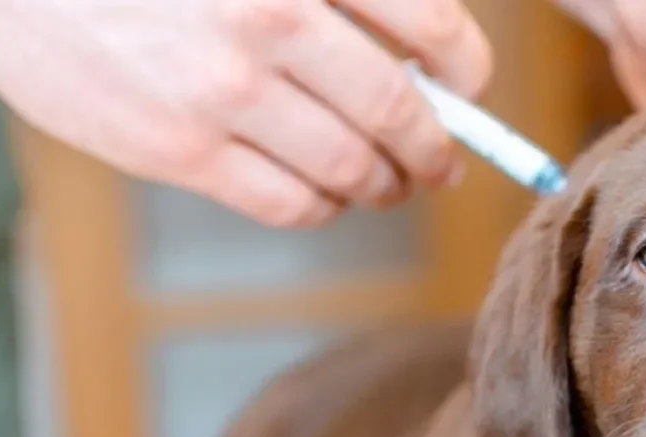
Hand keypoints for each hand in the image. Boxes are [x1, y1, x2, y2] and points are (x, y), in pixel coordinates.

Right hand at [0, 0, 491, 226]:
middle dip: (436, 150)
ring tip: (388, 183)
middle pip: (400, 114)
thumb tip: (419, 56)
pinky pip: (290, 205)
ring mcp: (221, 91)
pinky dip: (326, 208)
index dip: (468, 70)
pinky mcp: (177, 149)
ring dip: (386, 186)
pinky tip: (327, 195)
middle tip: (442, 162)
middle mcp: (270, 20)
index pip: (433, 27)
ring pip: (353, 170)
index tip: (468, 87)